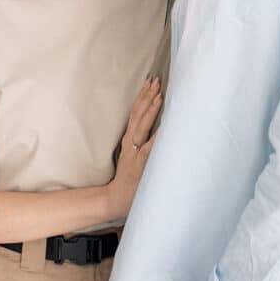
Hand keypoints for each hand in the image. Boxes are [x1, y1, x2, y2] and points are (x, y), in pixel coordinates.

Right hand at [107, 77, 161, 217]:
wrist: (115, 200)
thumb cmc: (130, 179)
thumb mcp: (136, 156)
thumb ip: (144, 144)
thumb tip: (158, 130)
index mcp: (130, 140)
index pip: (136, 113)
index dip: (143, 96)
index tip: (150, 82)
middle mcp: (130, 143)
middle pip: (138, 115)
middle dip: (147, 96)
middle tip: (156, 80)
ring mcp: (134, 154)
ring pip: (142, 128)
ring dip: (150, 111)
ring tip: (159, 96)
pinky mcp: (139, 166)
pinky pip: (148, 150)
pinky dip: (155, 139)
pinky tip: (163, 129)